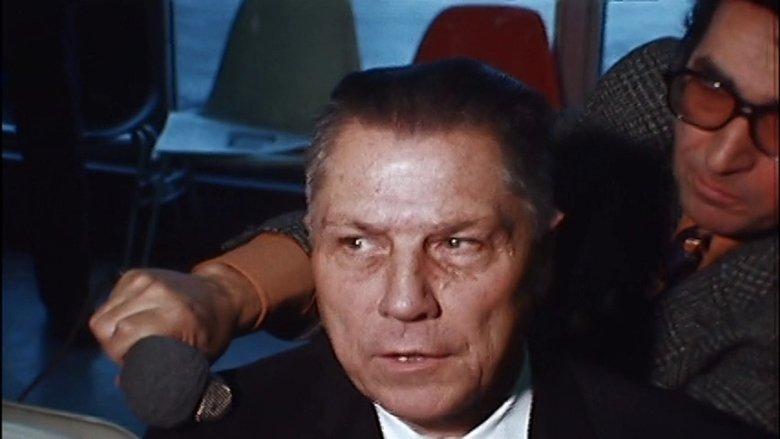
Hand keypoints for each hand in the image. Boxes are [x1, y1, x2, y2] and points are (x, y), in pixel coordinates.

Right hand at [90, 265, 258, 364]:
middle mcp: (157, 292)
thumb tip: (121, 381)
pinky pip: (109, 301)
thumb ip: (162, 372)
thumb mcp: (197, 358)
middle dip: (112, 344)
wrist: (220, 294)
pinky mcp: (136, 274)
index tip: (132, 361)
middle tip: (131, 350)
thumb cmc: (211, 331)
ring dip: (111, 329)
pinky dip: (115, 314)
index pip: (124, 334)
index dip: (119, 354)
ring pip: (103, 313)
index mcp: (175, 315)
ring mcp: (145, 279)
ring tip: (132, 335)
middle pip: (105, 325)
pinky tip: (133, 319)